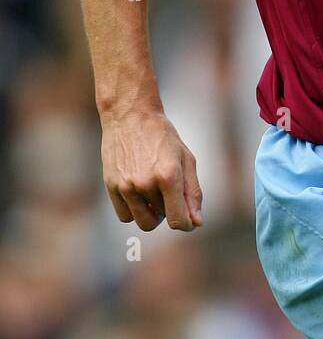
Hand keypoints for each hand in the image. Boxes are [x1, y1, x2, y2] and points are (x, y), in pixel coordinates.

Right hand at [101, 108, 202, 230]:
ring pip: (142, 221)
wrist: (130, 115)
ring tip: (153, 191)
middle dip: (167, 211)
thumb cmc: (163, 137)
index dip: (186, 224)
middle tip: (168, 192)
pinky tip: (138, 191)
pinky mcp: (111, 186)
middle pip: (160, 220)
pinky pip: (125, 216)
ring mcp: (125, 186)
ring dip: (150, 212)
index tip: (188, 218)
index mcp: (168, 176)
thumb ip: (193, 193)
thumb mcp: (186, 160)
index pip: (178, 220)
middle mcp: (145, 183)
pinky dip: (134, 210)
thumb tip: (196, 223)